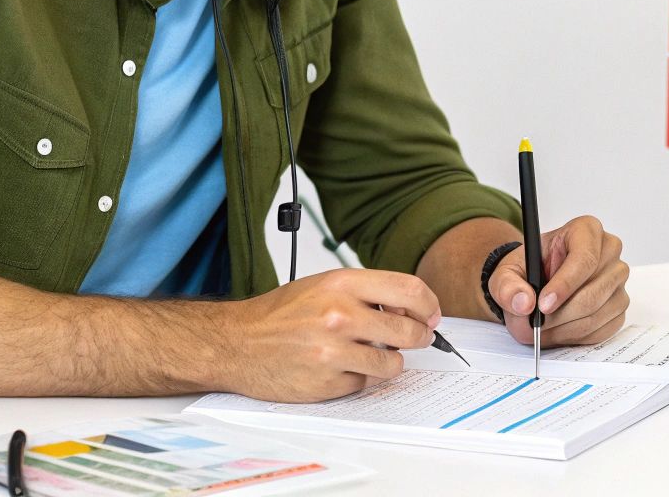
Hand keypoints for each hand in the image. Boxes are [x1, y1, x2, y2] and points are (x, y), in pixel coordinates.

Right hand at [217, 268, 440, 401]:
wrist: (237, 343)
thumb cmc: (279, 314)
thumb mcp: (323, 286)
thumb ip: (366, 292)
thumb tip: (412, 307)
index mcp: (341, 284)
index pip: (409, 290)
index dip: (429, 305)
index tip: (430, 314)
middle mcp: (340, 316)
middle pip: (409, 330)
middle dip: (419, 336)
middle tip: (416, 337)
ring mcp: (334, 352)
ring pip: (393, 363)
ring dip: (390, 361)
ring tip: (370, 353)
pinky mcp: (328, 383)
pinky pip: (366, 384)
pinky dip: (360, 378)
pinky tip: (340, 367)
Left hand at [487, 215, 629, 346]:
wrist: (538, 281)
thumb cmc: (530, 268)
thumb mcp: (508, 272)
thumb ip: (508, 286)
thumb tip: (523, 303)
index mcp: (586, 230)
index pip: (584, 259)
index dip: (564, 286)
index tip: (542, 305)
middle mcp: (609, 252)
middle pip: (592, 292)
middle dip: (560, 314)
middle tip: (536, 324)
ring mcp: (617, 280)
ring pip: (597, 314)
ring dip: (565, 328)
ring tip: (542, 328)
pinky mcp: (619, 305)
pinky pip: (602, 329)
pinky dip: (576, 335)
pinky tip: (558, 329)